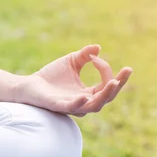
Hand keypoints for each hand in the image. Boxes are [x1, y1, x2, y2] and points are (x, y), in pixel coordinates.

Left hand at [14, 44, 131, 116]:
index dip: (106, 70)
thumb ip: (85, 55)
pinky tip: (85, 96)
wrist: (29, 85)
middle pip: (107, 97)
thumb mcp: (72, 62)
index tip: (96, 57)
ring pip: (94, 106)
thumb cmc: (51, 76)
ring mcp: (73, 106)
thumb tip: (98, 48)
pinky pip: (72, 108)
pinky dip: (79, 103)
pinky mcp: (59, 107)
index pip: (106, 84)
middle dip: (118, 84)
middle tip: (127, 71)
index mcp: (89, 93)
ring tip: (113, 82)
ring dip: (105, 95)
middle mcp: (84, 102)